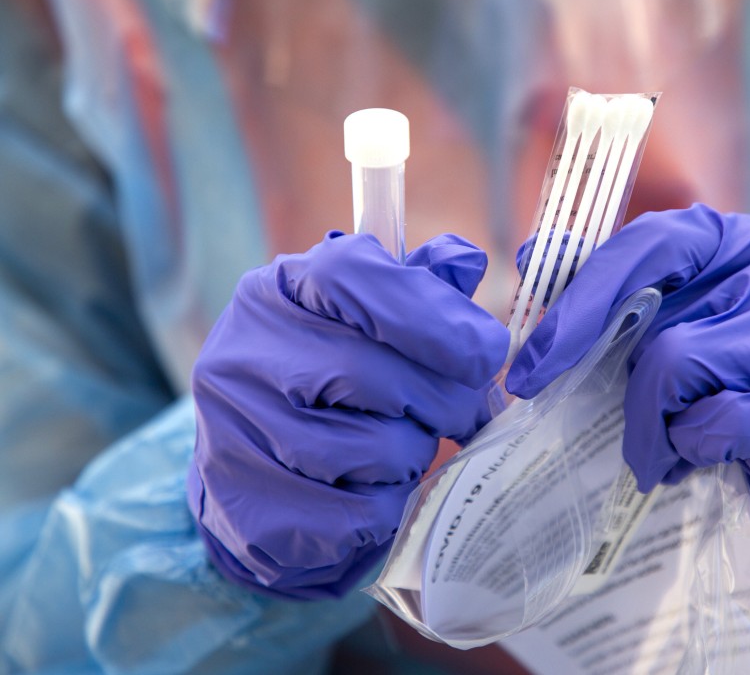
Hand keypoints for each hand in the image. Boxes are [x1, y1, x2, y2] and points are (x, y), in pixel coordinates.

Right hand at [187, 232, 508, 599]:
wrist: (256, 477)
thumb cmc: (328, 386)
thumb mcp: (363, 323)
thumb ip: (416, 291)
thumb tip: (464, 262)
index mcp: (275, 292)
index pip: (351, 277)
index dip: (431, 313)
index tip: (487, 352)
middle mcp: (243, 354)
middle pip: (371, 372)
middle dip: (441, 399)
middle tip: (464, 415)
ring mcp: (235, 434)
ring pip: (374, 449)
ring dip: (413, 455)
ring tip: (404, 450)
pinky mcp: (248, 509)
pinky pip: (359, 514)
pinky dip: (389, 506)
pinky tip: (377, 492)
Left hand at [506, 204, 749, 623]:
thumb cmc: (739, 405)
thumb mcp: (681, 339)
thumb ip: (623, 300)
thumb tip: (536, 253)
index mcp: (748, 243)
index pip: (651, 240)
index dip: (581, 296)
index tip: (532, 356)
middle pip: (653, 308)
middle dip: (593, 365)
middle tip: (550, 401)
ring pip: (674, 362)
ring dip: (646, 423)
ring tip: (658, 453)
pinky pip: (715, 421)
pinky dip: (691, 451)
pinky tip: (705, 463)